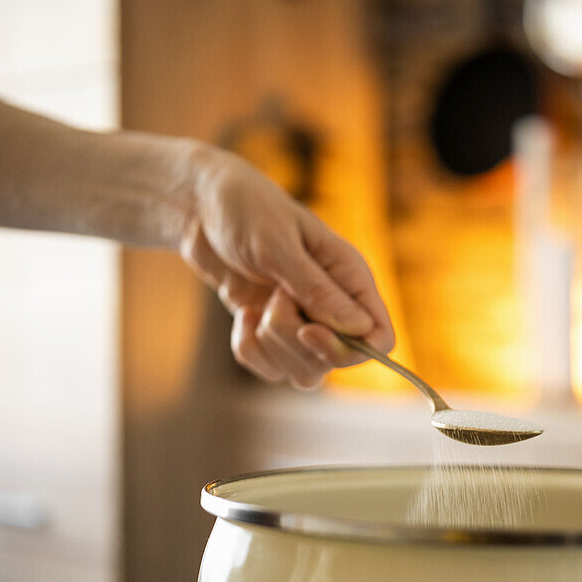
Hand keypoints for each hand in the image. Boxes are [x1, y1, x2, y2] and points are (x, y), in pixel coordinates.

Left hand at [177, 147, 393, 386]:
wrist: (201, 209)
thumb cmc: (246, 211)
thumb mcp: (278, 246)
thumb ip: (318, 289)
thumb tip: (361, 328)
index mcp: (350, 278)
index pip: (379, 337)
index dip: (350, 349)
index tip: (309, 330)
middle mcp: (334, 306)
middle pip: (336, 361)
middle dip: (295, 339)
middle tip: (274, 297)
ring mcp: (304, 323)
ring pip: (305, 373)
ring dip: (272, 344)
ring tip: (258, 304)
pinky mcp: (273, 334)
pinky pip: (270, 369)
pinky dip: (249, 348)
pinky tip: (243, 315)